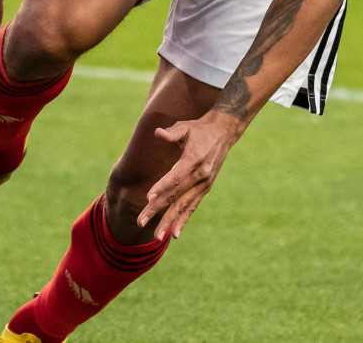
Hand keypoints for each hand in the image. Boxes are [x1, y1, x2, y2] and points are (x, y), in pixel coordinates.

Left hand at [137, 111, 244, 240]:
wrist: (223, 134)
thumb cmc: (199, 129)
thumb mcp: (185, 126)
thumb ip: (172, 132)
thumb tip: (159, 133)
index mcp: (194, 159)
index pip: (176, 176)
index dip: (162, 187)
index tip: (148, 198)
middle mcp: (200, 176)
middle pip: (176, 195)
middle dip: (157, 210)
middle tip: (140, 222)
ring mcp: (203, 185)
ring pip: (183, 206)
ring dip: (169, 221)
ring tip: (157, 236)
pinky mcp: (204, 189)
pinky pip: (192, 207)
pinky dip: (183, 220)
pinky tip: (174, 234)